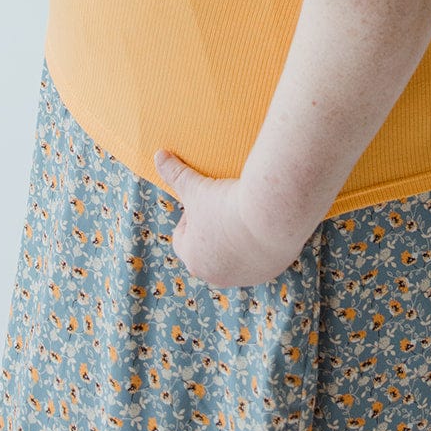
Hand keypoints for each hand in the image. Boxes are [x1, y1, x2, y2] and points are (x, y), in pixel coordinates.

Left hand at [152, 148, 304, 289]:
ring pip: (236, 257)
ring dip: (237, 240)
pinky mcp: (270, 270)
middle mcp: (217, 275)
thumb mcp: (196, 187)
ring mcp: (246, 276)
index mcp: (193, 259)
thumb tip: (158, 155)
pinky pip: (261, 258)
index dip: (191, 217)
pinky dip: (261, 243)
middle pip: (208, 251)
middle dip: (213, 231)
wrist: (272, 214)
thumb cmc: (227, 204)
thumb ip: (175, 174)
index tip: (205, 201)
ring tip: (245, 214)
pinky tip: (264, 223)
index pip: (182, 238)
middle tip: (225, 207)